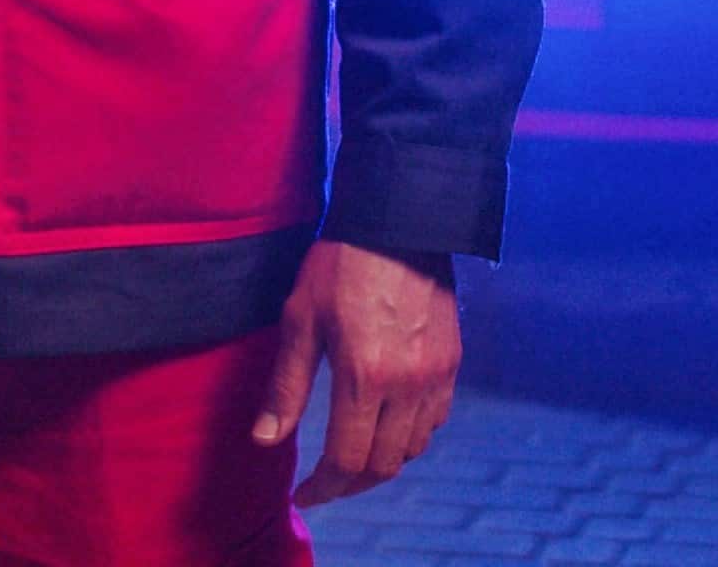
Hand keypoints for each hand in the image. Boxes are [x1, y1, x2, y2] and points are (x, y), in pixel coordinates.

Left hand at [257, 239, 460, 505]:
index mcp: (364, 375)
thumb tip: (265, 439)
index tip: (305, 495)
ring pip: (414, 448)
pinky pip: (436, 419)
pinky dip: (412, 436)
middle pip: (383, 464)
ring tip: (354, 458)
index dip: (324, 488)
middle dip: (351, 484)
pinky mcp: (452, 360)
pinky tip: (389, 425)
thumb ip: (286, 387)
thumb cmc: (340, 265)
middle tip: (326, 483)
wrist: (399, 221)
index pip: (347, 459)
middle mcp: (407, 383)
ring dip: (382, 462)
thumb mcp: (300, 321)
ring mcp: (436, 373)